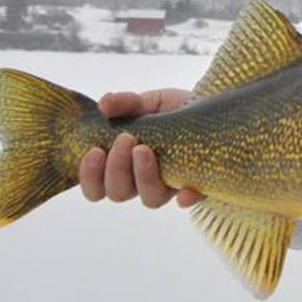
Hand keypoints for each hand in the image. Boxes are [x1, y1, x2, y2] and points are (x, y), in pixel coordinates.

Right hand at [78, 88, 202, 208]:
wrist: (210, 107)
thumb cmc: (173, 110)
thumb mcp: (149, 101)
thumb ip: (126, 103)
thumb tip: (105, 103)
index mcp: (123, 164)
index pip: (96, 186)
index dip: (90, 177)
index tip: (94, 151)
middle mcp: (143, 180)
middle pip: (119, 193)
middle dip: (116, 168)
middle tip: (126, 139)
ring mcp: (170, 184)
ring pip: (150, 199)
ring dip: (143, 176)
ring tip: (144, 149)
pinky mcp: (198, 183)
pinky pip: (190, 198)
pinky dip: (185, 196)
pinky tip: (185, 190)